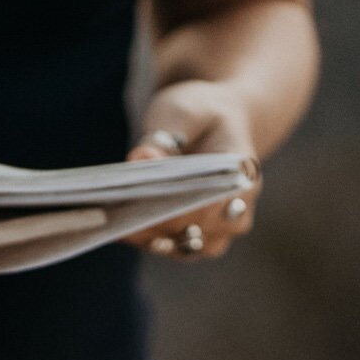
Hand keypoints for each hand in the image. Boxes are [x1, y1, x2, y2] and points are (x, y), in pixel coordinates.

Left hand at [127, 80, 261, 259]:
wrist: (217, 122)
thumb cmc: (201, 113)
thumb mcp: (184, 110)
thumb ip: (165, 133)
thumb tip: (139, 159)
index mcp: (241, 175)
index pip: (209, 205)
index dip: (173, 209)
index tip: (136, 205)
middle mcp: (238, 207)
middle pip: (197, 231)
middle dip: (157, 225)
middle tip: (117, 218)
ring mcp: (222, 228)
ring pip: (186, 248)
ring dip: (152, 238)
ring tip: (119, 224)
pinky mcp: (203, 237)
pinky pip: (176, 248)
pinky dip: (150, 240)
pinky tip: (123, 228)